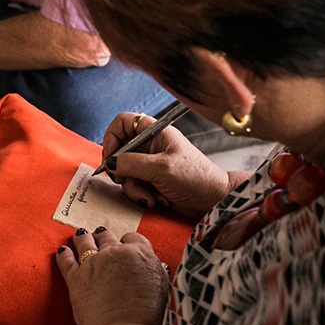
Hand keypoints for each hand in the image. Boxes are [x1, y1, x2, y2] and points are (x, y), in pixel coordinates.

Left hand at [56, 228, 167, 324]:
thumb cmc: (150, 317)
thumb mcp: (164, 290)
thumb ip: (157, 274)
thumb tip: (159, 267)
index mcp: (139, 254)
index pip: (133, 238)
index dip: (130, 243)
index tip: (128, 247)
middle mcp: (114, 253)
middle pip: (107, 236)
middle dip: (105, 237)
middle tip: (102, 237)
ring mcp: (93, 263)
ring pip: (85, 242)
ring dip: (84, 238)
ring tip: (81, 235)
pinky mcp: (75, 278)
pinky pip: (66, 260)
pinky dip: (64, 255)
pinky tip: (63, 251)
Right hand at [102, 111, 232, 217]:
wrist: (215, 202)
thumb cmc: (196, 179)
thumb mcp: (161, 168)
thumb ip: (132, 163)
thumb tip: (110, 163)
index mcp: (156, 133)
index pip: (124, 123)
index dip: (112, 136)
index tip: (110, 156)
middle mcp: (151, 146)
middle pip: (120, 151)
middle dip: (121, 170)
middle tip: (123, 179)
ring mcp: (151, 165)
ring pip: (126, 173)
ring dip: (135, 188)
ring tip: (151, 197)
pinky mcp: (152, 182)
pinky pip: (135, 186)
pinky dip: (142, 195)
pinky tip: (158, 201)